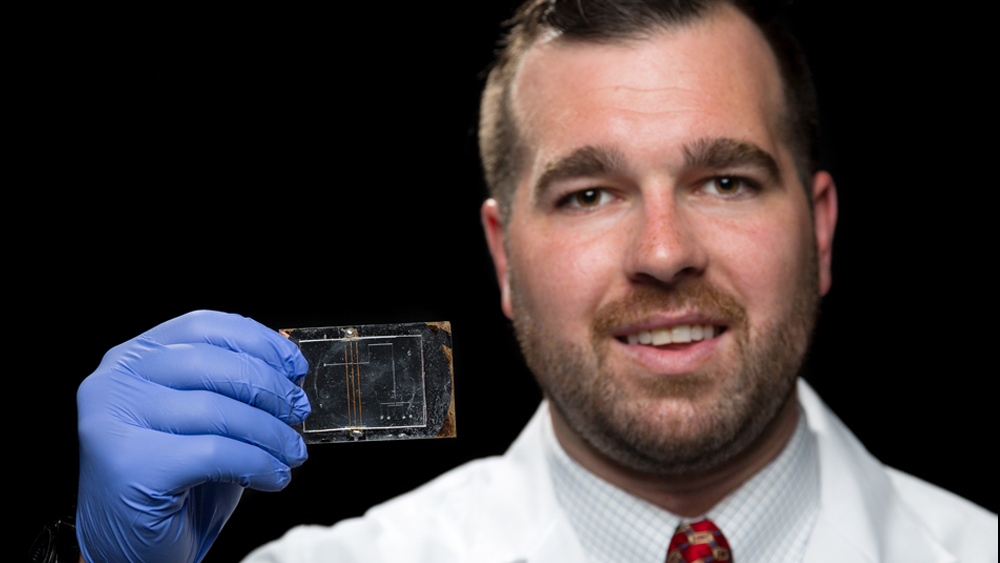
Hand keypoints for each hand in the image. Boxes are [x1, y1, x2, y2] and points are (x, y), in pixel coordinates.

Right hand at [75, 311, 309, 562]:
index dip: (257, 342)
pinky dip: (256, 463)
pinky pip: (214, 453)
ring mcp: (114, 423)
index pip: (203, 327)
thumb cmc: (175, 479)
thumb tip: (287, 362)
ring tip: (290, 452)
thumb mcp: (205, 419)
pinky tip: (272, 476)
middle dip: (269, 389)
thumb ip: (232, 384)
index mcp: (133, 358)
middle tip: (298, 413)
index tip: (295, 365)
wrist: (135, 548)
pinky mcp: (129, 466)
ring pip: (216, 410)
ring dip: (270, 432)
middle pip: (212, 364)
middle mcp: (114, 382)